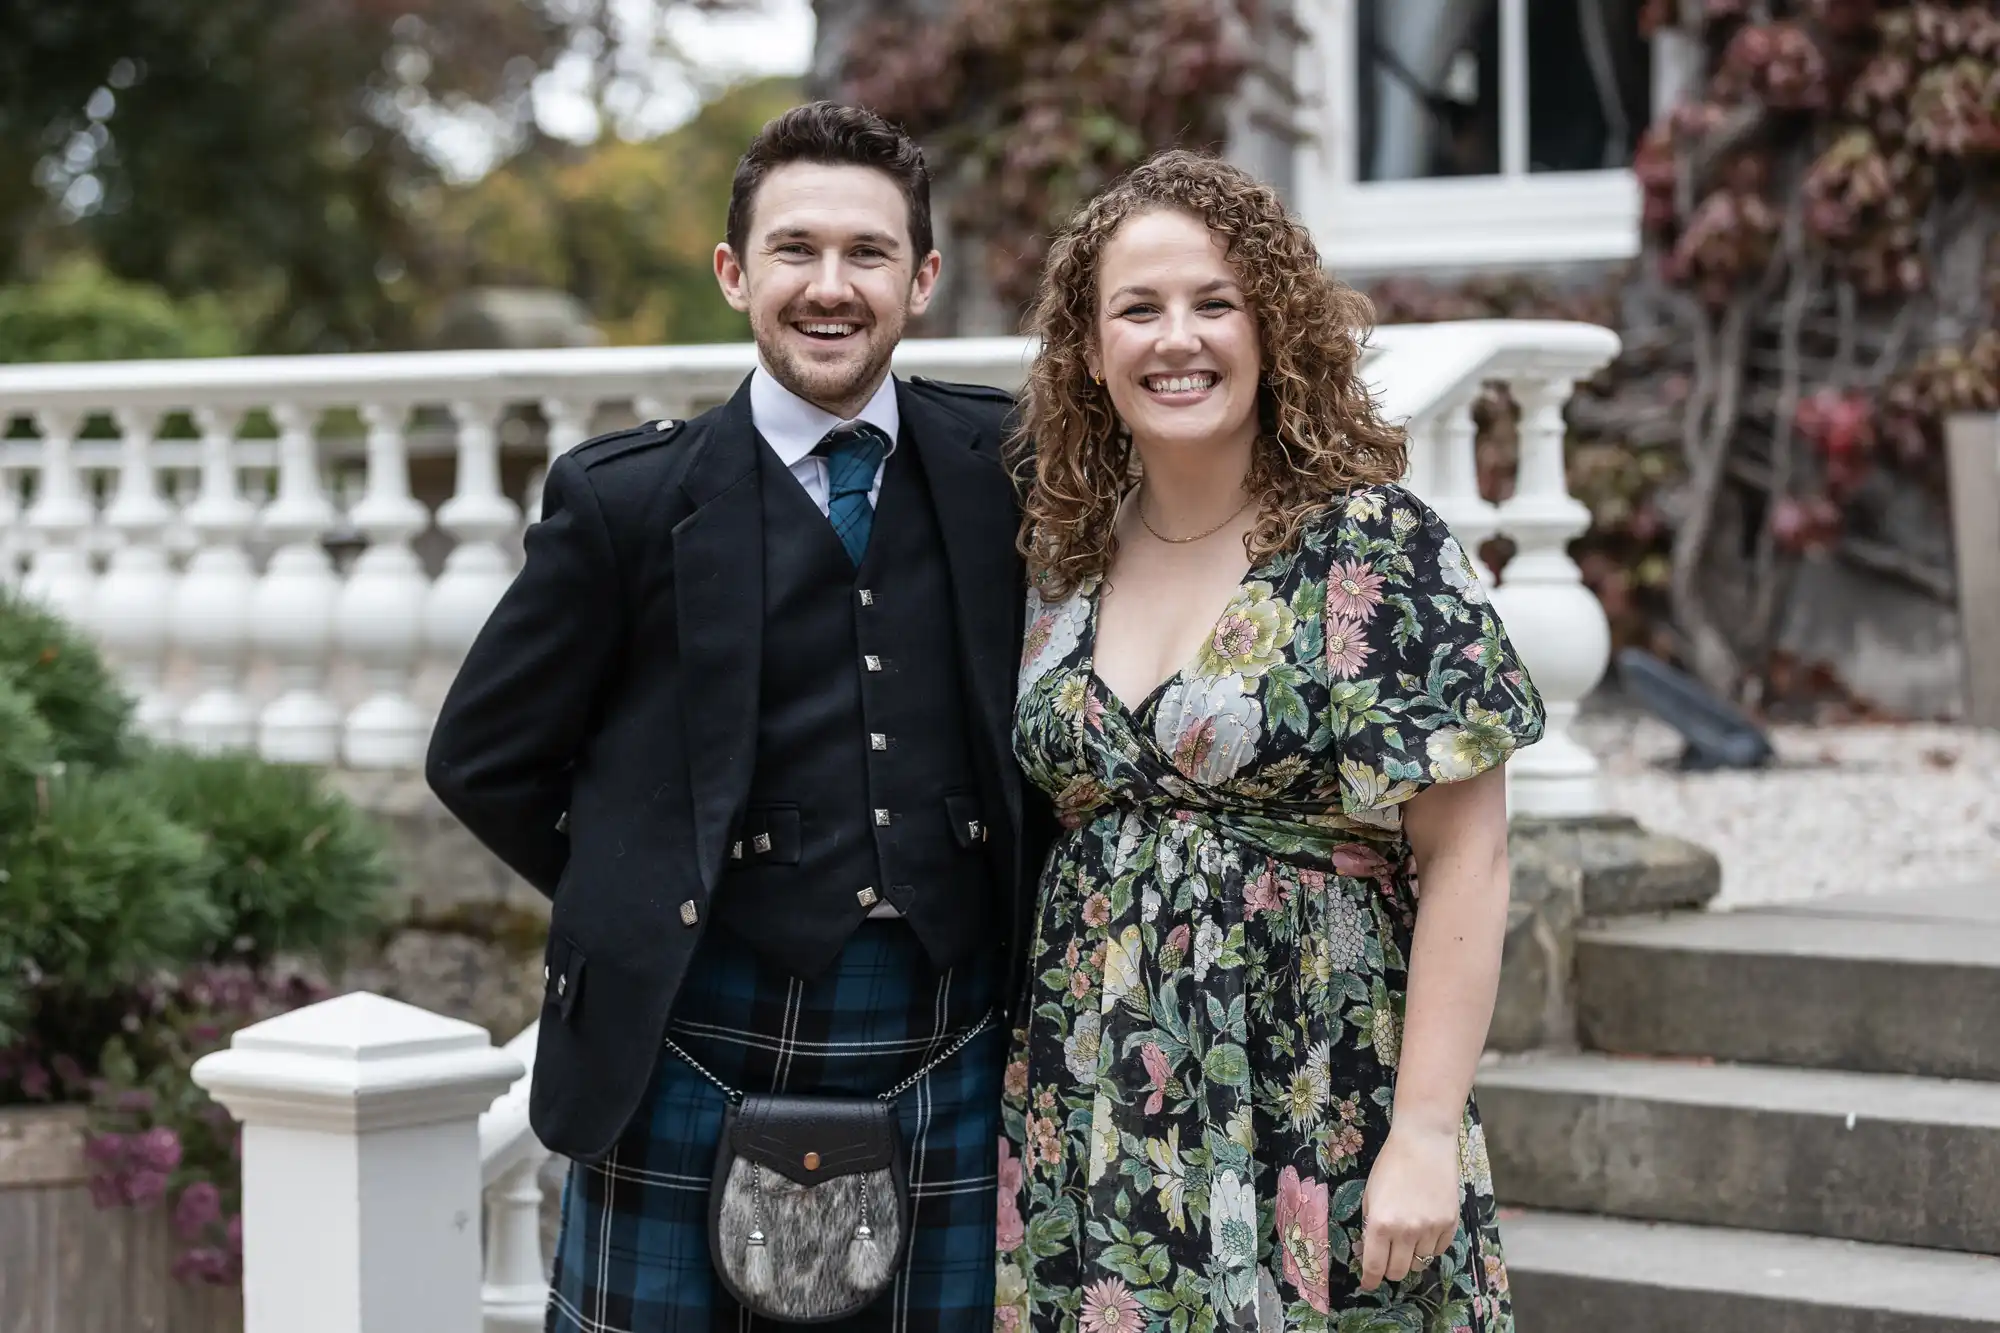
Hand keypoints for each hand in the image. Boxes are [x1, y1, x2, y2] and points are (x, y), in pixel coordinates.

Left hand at [1358, 1123, 1460, 1291]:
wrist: (1424, 1143)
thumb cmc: (1391, 1164)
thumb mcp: (1370, 1194)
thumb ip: (1371, 1223)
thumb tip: (1373, 1249)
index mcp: (1380, 1223)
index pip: (1374, 1266)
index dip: (1370, 1280)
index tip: (1369, 1284)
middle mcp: (1406, 1232)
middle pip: (1399, 1272)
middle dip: (1390, 1270)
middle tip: (1388, 1260)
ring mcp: (1430, 1229)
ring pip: (1420, 1262)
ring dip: (1412, 1256)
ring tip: (1409, 1235)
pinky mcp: (1450, 1224)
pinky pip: (1439, 1250)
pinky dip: (1430, 1246)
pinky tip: (1425, 1229)